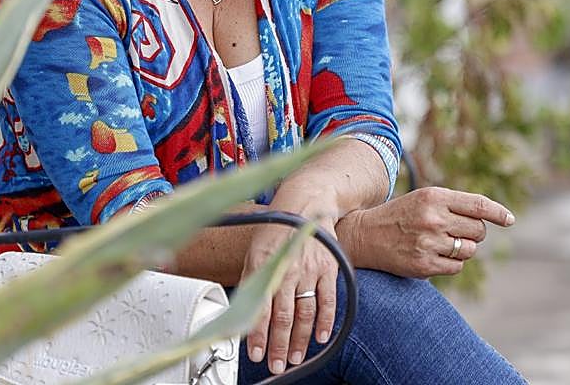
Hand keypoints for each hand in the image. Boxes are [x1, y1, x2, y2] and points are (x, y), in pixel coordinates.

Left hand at [242, 185, 340, 374]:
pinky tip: (321, 338)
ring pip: (305, 313)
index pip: (259, 306)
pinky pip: (328, 300)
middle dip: (278, 345)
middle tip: (275, 365)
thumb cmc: (276, 230)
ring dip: (300, 340)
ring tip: (294, 358)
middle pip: (283, 316)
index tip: (255, 354)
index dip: (257, 333)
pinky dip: (326, 322)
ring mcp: (310, 269)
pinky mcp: (329, 269)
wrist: (305, 204)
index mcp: (264, 264)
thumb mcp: (254, 251)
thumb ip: (250, 281)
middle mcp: (287, 268)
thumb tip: (240, 312)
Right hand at [336, 186, 514, 277]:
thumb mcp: (423, 199)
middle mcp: (433, 218)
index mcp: (434, 196)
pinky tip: (432, 255)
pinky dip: (451, 263)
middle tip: (454, 231)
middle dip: (473, 232)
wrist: (364, 235)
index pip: (477, 205)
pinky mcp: (424, 264)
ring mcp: (429, 243)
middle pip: (479, 230)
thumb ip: (454, 204)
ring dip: (461, 248)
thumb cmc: (400, 215)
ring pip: (469, 250)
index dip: (498, 212)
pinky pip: (457, 267)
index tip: (509, 219)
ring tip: (440, 243)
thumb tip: (491, 217)